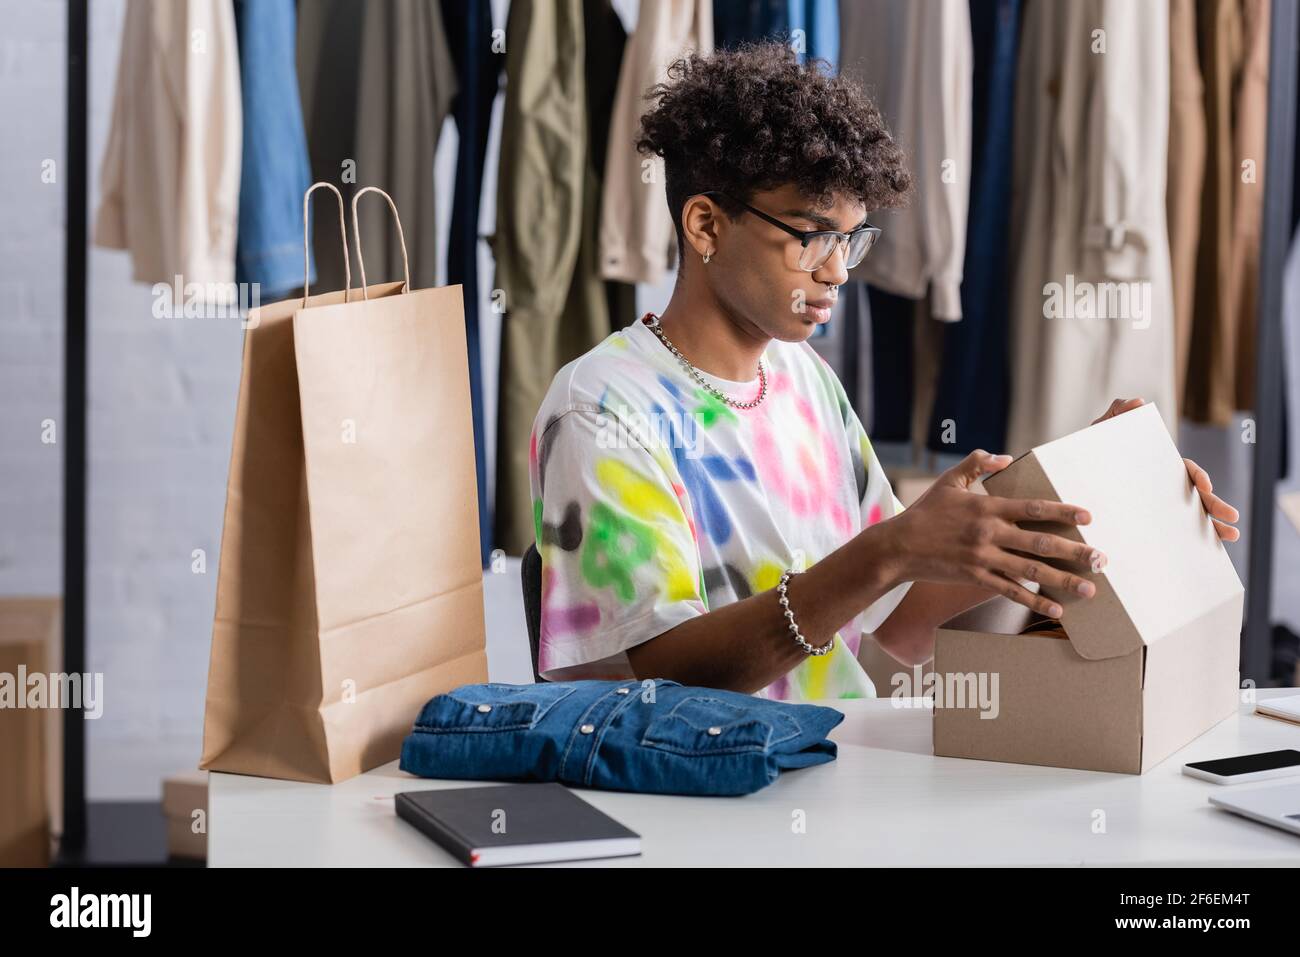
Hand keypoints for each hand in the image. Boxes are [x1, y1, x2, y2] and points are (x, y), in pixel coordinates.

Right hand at [880, 449, 1104, 618]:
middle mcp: (989, 533)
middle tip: (1102, 559)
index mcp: (987, 507)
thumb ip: (976, 464)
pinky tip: (1055, 609)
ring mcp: (984, 559)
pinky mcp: (976, 578)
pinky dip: (1034, 601)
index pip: (1032, 507)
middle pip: (1040, 542)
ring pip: (1031, 571)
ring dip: (1063, 581)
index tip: (1087, 517)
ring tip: (1090, 589)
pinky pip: (1011, 591)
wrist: (898, 547)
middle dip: (1075, 551)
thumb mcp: (949, 481)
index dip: (1062, 511)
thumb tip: (1004, 457)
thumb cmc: (924, 513)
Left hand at [1093, 398, 1240, 540]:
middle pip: (1196, 495)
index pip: (1184, 471)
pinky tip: (1204, 552)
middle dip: (1216, 505)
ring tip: (1231, 537)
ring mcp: (1155, 506)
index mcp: (1156, 466)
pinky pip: (1169, 535)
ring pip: (1190, 516)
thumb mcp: (1099, 433)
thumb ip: (1116, 414)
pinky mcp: (1144, 524)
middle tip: (1233, 519)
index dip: (1198, 477)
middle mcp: (1160, 487)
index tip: (1206, 487)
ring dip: (1214, 526)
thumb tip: (1137, 402)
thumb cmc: (1086, 454)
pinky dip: (1188, 543)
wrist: (1065, 479)